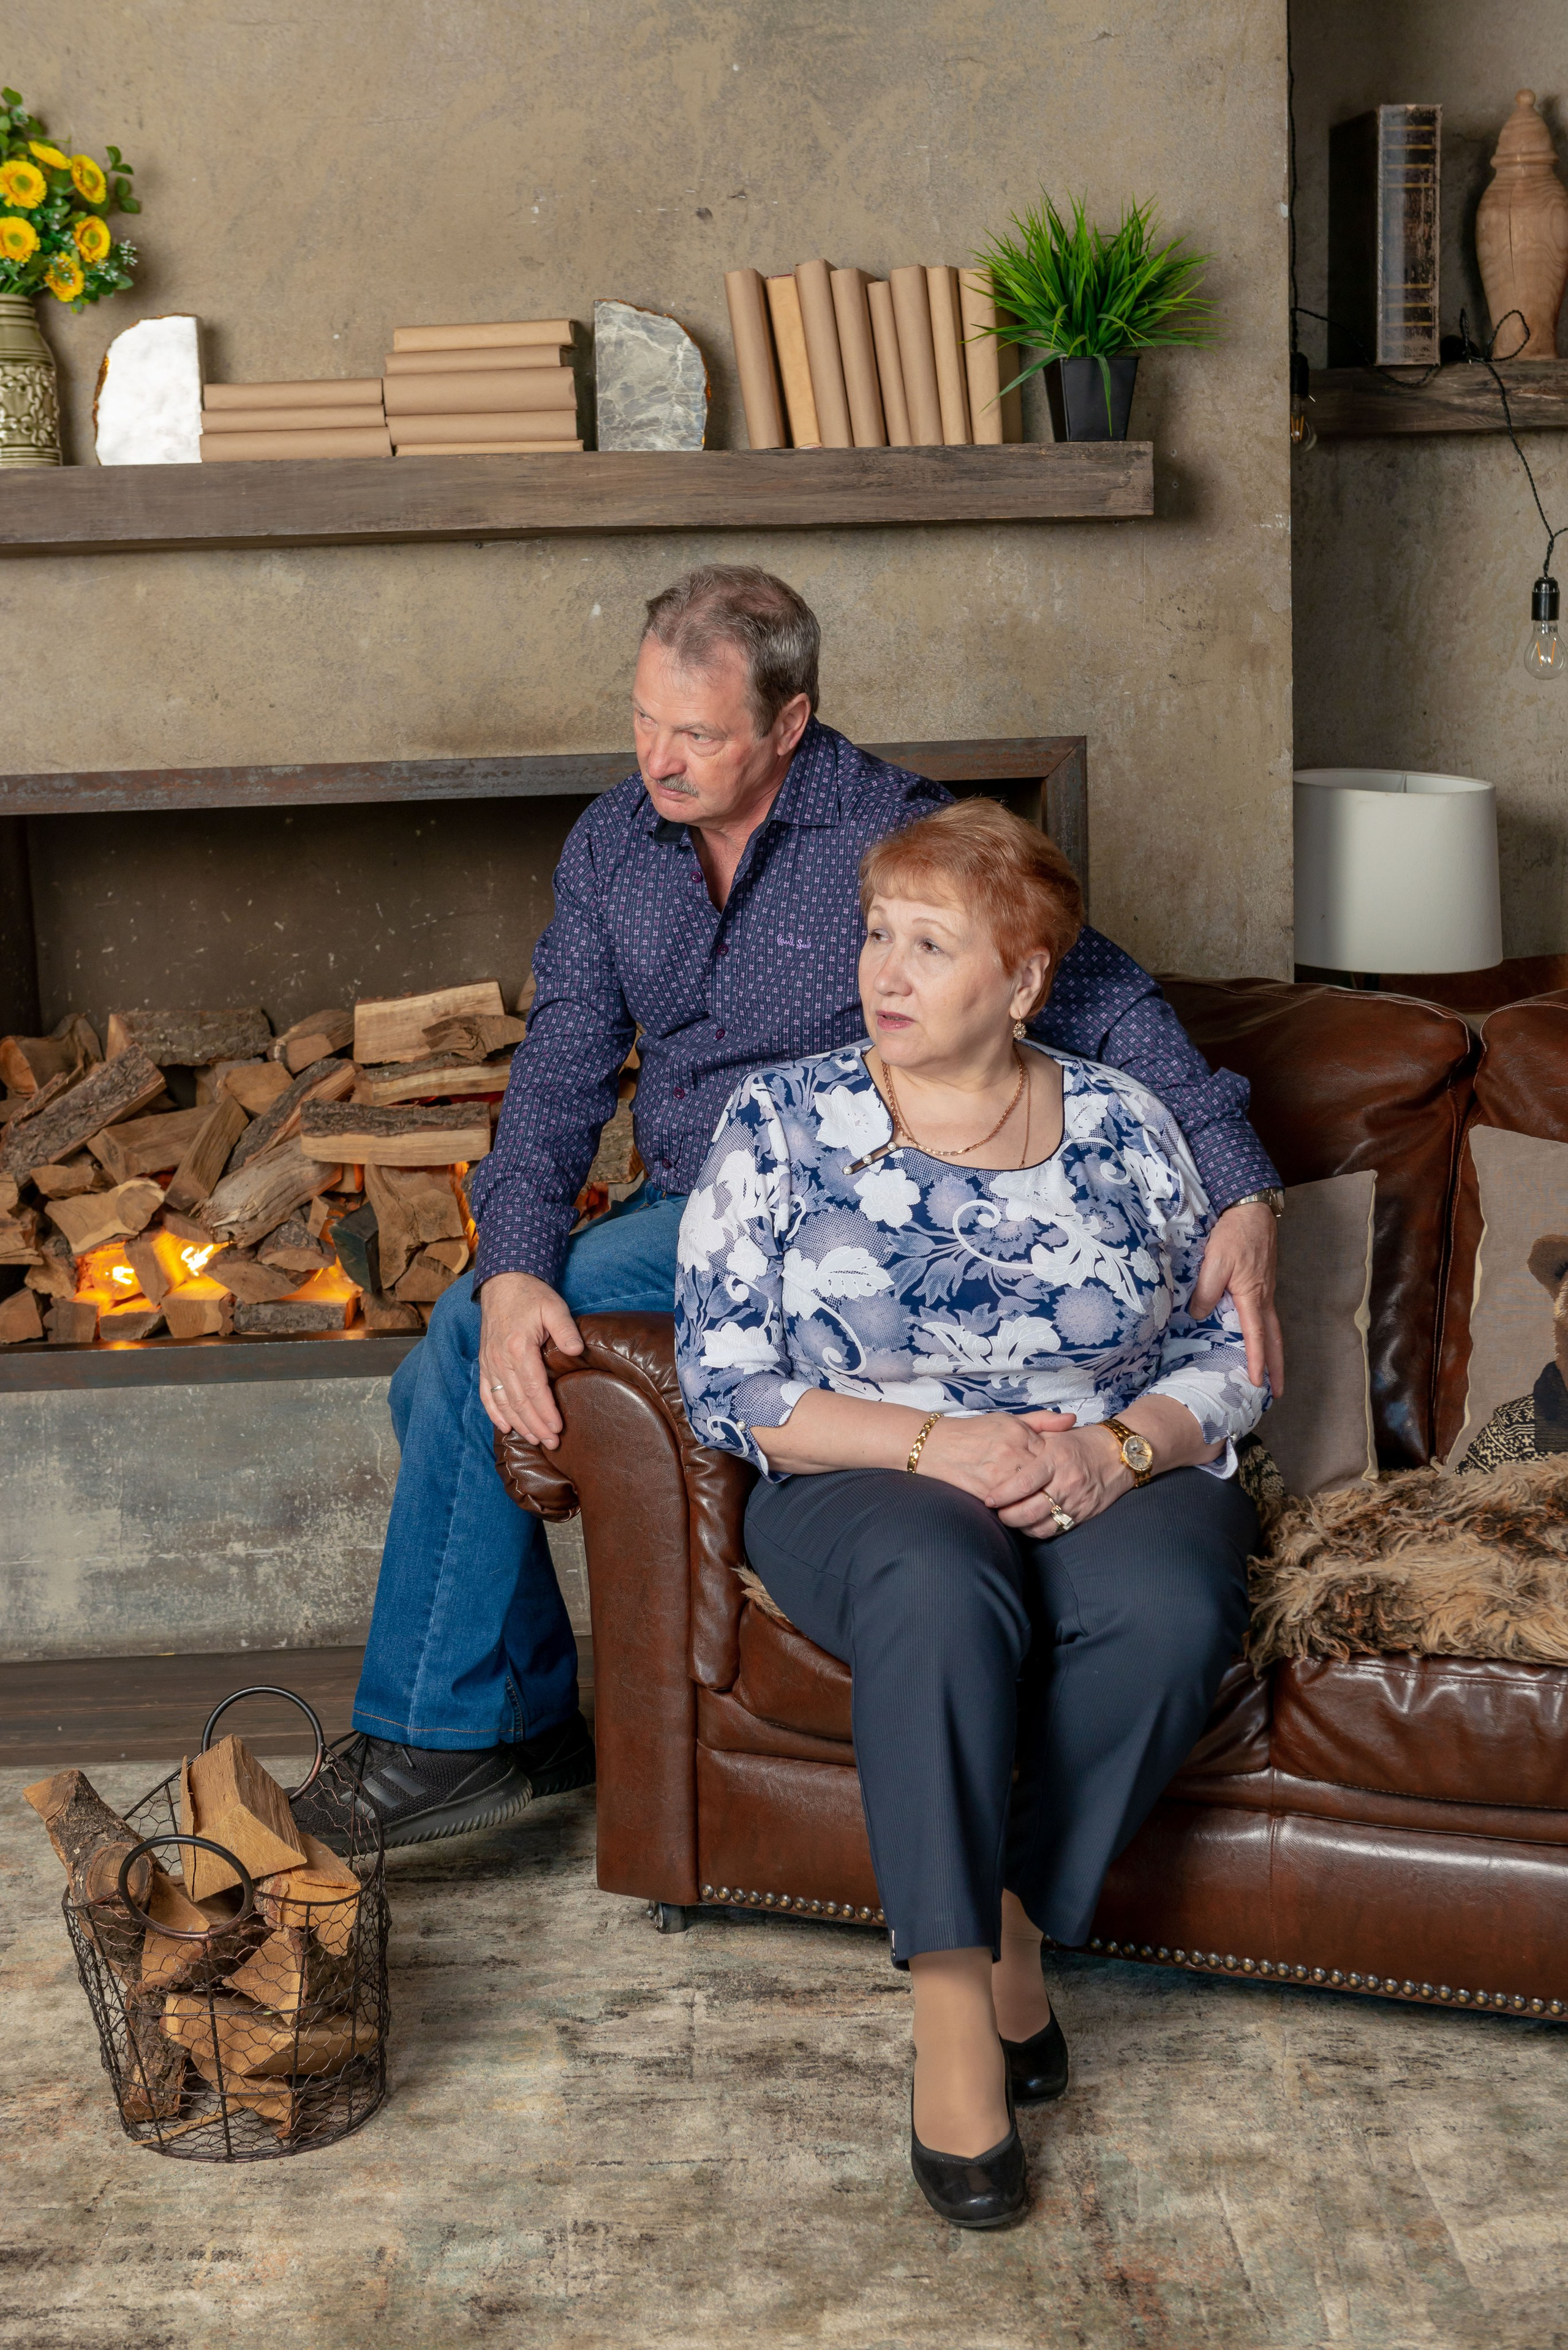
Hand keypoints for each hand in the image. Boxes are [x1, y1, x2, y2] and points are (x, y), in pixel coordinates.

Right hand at [478, 1271, 583, 1446]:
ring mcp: (489, 1363)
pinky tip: (506, 1427)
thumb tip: (576, 1351)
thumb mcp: (554, 1307)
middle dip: (536, 1426)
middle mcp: (500, 1359)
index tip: (558, 1428)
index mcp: (518, 1347)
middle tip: (552, 1444)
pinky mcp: (484, 1363)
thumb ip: (565, 1329)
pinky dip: (494, 1413)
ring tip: (535, 1440)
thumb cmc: (531, 1296)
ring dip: (519, 1424)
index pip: (534, 1388)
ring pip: (502, 1402)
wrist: (503, 1283)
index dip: (546, 1411)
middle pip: (519, 1401)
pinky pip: (486, 1393)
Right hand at [917, 1410, 1077, 1511]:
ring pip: (1032, 1494)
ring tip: (1041, 1502)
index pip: (1052, 1454)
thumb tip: (1072, 1420)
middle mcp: (1012, 1453)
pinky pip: (1014, 1506)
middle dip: (1050, 1486)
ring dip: (1038, 1500)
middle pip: (1045, 1477)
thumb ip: (1042, 1420)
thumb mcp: (1009, 1419)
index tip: (1054, 1471)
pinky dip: (1020, 1508)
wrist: (938, 1446)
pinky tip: (1022, 1507)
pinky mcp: (989, 1493)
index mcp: (1020, 1433)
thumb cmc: (976, 1432)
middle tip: (1055, 1491)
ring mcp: (1000, 1475)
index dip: (1054, 1465)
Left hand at [994, 1420, 1129, 1536]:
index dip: (1003, 1494)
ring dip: (1021, 1526)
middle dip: (1008, 1516)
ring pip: (1041, 1524)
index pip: (1024, 1482)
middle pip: (1030, 1510)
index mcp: (1055, 1459)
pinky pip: (1056, 1529)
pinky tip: (1029, 1524)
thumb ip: (1030, 1440)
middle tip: (997, 1511)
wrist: (1118, 1454)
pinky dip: (1038, 1530)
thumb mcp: (1056, 1433)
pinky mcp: (1082, 1514)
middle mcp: (1065, 1482)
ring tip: (1010, 1518)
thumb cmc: (1081, 1442)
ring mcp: (1075, 1501)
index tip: (990, 1499)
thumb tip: (1005, 1451)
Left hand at [1189, 1200, 1283, 1395]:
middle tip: (1277, 1392)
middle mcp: (1264, 1298)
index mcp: (1252, 1296)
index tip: (1257, 1383)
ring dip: (1275, 1353)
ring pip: (1273, 1329)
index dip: (1255, 1361)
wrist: (1252, 1210)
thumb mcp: (1214, 1262)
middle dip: (1277, 1368)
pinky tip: (1260, 1338)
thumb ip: (1206, 1291)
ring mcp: (1267, 1291)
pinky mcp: (1263, 1283)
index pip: (1256, 1336)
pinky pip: (1268, 1316)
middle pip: (1274, 1340)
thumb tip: (1198, 1316)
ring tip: (1272, 1374)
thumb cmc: (1234, 1235)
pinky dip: (1268, 1334)